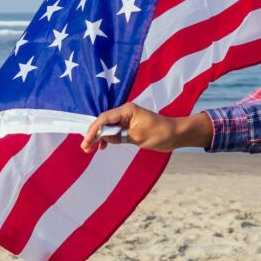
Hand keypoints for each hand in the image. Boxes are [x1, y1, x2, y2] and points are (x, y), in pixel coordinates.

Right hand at [80, 102, 211, 152]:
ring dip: (99, 137)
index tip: (86, 142)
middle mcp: (125, 112)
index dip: (93, 130)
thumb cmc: (160, 133)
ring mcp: (127, 119)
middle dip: (93, 134)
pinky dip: (108, 138)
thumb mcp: (138, 136)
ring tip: (90, 150)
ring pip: (107, 127)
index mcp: (127, 110)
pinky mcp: (130, 127)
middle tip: (85, 148)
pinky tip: (103, 146)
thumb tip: (103, 137)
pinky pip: (114, 131)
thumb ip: (119, 136)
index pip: (104, 118)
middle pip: (103, 122)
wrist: (175, 134)